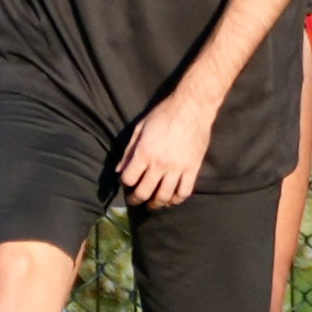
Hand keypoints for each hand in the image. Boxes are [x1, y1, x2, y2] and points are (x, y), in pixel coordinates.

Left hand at [116, 82, 218, 207]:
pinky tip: (171, 199)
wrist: (192, 107)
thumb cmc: (164, 114)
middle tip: (134, 200)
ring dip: (155, 204)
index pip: (128, 179)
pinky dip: (176, 200)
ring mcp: (177, 168)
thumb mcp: (140, 128)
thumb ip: (129, 151)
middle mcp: (159, 164)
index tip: (126, 183)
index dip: (124, 183)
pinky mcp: (193, 169)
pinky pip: (184, 192)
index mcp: (144, 153)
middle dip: (135, 199)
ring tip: (152, 204)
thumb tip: (119, 170)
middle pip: (144, 192)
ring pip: (164, 196)